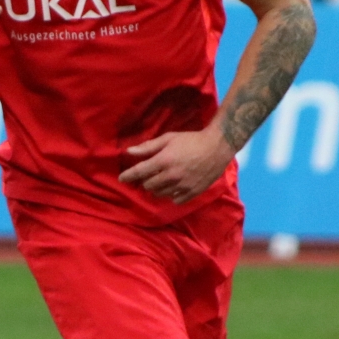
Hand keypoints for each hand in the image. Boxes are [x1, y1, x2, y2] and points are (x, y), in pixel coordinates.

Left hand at [118, 126, 235, 203]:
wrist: (217, 147)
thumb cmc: (191, 140)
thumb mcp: (168, 139)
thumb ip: (148, 147)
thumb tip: (128, 152)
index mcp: (164, 161)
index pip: (140, 172)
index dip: (128, 176)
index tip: (121, 179)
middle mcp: (171, 176)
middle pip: (148, 186)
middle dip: (145, 180)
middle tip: (150, 174)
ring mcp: (182, 186)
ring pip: (160, 194)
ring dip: (157, 188)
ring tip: (163, 178)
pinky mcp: (192, 192)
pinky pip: (175, 200)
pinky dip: (171, 194)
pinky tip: (174, 186)